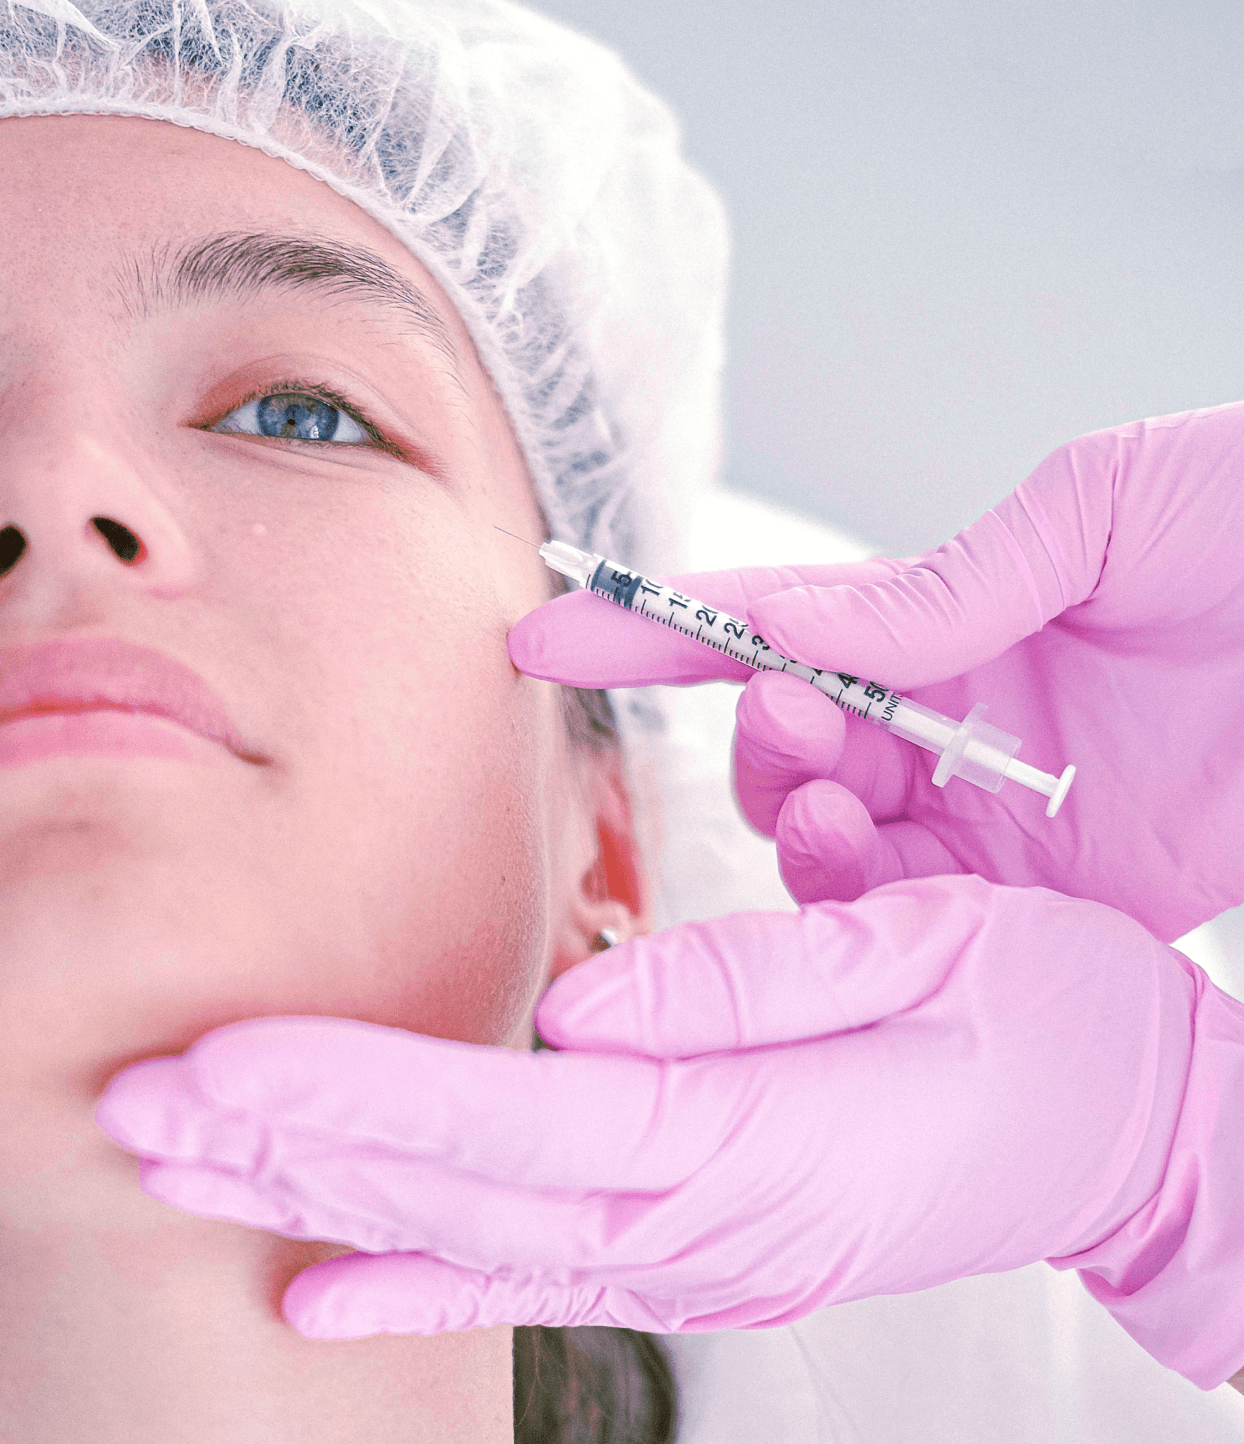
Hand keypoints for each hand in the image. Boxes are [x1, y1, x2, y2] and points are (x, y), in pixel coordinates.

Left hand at [95, 876, 1243, 1388]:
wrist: (1131, 1124)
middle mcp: (722, 1216)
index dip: (371, 1100)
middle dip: (295, 1148)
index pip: (529, 1124)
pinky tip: (327, 1276)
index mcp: (773, 1135)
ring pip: (483, 1236)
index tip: (231, 1063)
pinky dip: (421, 1276)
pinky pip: (544, 1271)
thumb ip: (755, 987)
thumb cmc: (1055, 1025)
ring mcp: (713, 1248)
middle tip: (142, 1110)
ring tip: (192, 1164)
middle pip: (472, 1194)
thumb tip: (588, 1006)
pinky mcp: (715, 1239)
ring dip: (326, 1199)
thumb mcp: (934, 955)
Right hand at [510, 408, 1243, 939]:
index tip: (541, 631)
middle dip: (761, 743)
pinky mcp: (1068, 893)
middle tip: (800, 717)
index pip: (766, 630)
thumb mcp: (1093, 511)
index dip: (648, 633)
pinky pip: (933, 918)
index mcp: (951, 619)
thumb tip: (788, 633)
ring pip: (842, 847)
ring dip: (808, 825)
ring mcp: (1003, 810)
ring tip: (841, 793)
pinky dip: (881, 901)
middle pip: (789, 755)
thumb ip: (937, 587)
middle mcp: (956, 720)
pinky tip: (890, 860)